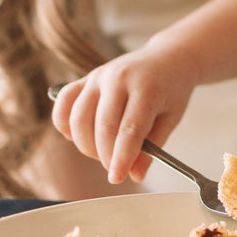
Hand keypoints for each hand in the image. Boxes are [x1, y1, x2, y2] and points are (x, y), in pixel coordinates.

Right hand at [50, 39, 196, 183]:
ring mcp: (99, 76)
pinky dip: (65, 123)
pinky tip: (77, 135)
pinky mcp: (86, 77)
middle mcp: (120, 78)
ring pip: (79, 118)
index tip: (117, 178)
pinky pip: (64, 102)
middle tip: (115, 167)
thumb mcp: (171, 118)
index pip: (130, 129)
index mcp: (147, 88)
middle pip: (103, 127)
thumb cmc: (171, 89)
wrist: (168, 57)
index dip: (121, 158)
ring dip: (86, 145)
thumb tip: (134, 174)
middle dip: (105, 156)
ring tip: (102, 152)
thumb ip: (152, 147)